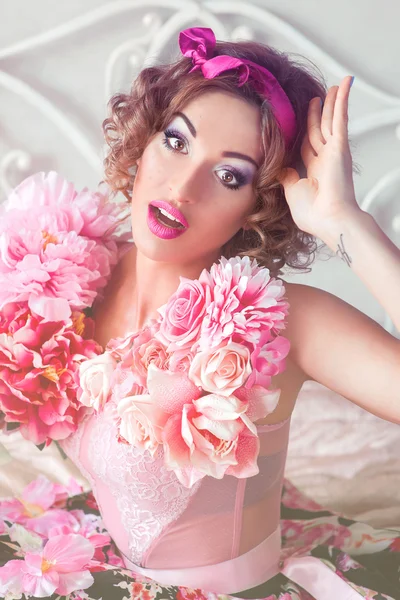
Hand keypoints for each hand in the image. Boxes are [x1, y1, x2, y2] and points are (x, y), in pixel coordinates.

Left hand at [278, 76, 360, 240]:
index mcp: (314, 170)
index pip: (308, 146)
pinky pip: (340, 118)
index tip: (302, 120)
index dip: (305, 132)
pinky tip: (344, 85)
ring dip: (332, 103)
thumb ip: (286, 176)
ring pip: (331, 120)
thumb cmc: (313, 212)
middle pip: (320, 130)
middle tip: (318, 98)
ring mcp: (334, 151)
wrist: (328, 218)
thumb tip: (278, 168)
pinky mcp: (340, 146)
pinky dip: (342, 100)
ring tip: (334, 87)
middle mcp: (326, 159)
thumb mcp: (291, 190)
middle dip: (319, 114)